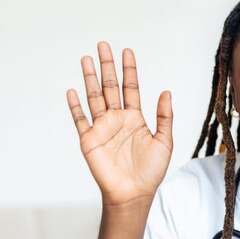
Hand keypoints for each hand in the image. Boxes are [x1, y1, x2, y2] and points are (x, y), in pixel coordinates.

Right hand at [66, 42, 172, 205]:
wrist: (134, 193)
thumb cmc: (151, 171)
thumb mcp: (164, 141)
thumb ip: (164, 116)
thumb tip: (166, 91)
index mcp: (135, 118)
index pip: (131, 88)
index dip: (129, 70)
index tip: (127, 51)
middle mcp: (117, 119)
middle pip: (110, 87)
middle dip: (107, 66)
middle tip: (103, 45)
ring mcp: (102, 128)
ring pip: (94, 97)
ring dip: (90, 78)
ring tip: (86, 59)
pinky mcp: (89, 140)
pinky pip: (80, 120)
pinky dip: (75, 106)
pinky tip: (73, 90)